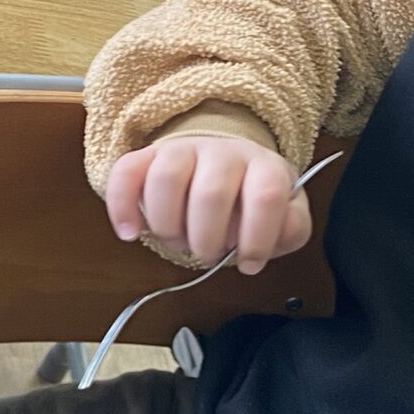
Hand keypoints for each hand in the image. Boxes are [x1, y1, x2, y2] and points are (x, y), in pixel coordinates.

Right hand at [106, 131, 311, 274]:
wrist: (223, 159)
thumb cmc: (251, 199)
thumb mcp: (286, 214)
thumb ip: (290, 230)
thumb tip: (269, 243)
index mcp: (264, 166)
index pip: (266, 196)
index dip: (258, 238)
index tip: (248, 263)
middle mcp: (223, 151)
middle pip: (210, 194)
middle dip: (207, 239)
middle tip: (207, 253)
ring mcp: (183, 150)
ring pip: (166, 179)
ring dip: (168, 226)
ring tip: (177, 241)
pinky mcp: (147, 156)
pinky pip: (125, 172)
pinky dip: (122, 207)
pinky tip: (131, 234)